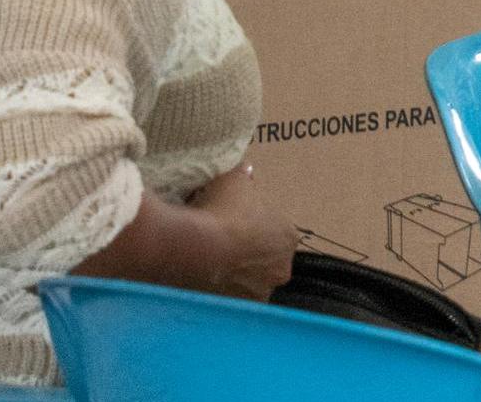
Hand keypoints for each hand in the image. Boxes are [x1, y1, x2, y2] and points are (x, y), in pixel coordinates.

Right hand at [186, 165, 296, 299]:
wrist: (193, 246)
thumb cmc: (219, 210)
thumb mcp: (233, 181)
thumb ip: (244, 176)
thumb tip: (246, 170)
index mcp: (287, 237)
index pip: (278, 234)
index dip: (256, 229)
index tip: (235, 225)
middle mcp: (280, 268)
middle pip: (266, 262)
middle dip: (247, 257)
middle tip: (220, 248)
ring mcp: (259, 292)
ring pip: (248, 285)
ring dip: (233, 278)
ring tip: (206, 268)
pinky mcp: (235, 310)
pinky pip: (228, 302)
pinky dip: (217, 295)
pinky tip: (200, 285)